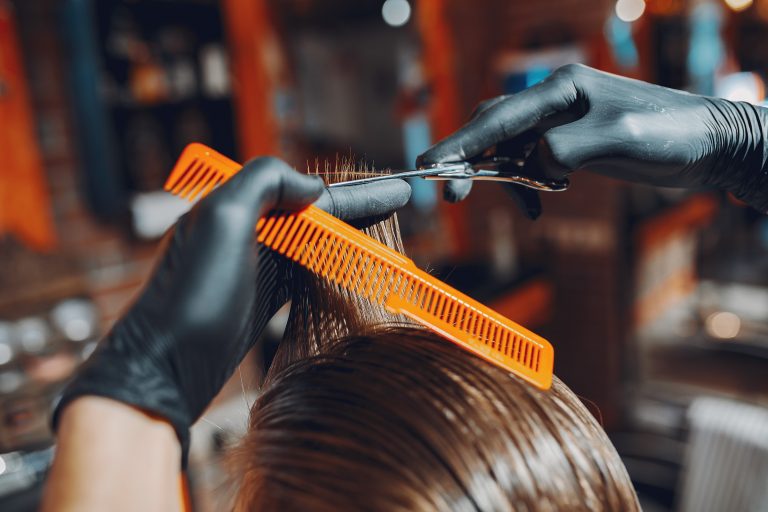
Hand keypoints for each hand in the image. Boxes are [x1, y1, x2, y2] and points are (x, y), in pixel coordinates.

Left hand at [53, 157, 410, 463]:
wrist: (161, 366)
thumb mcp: (221, 219)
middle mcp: (244, 233)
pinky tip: (344, 265)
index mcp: (237, 206)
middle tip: (398, 201)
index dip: (357, 192)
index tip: (398, 189)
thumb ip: (263, 183)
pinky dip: (326, 265)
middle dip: (357, 207)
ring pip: (309, 242)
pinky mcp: (254, 300)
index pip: (310, 194)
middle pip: (314, 215)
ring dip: (346, 235)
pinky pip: (300, 273)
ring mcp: (249, 268)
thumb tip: (310, 186)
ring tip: (381, 229)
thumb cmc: (189, 295)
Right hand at [418, 63, 767, 215]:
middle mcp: (554, 101)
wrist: (706, 145)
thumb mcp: (619, 139)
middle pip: (493, 129)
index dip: (460, 143)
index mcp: (561, 89)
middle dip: (470, 162)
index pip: (498, 117)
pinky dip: (526, 184)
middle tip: (452, 195)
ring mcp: (559, 122)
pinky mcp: (568, 144)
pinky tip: (537, 202)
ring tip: (524, 205)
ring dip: (503, 178)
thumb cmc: (669, 133)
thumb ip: (566, 149)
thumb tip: (531, 162)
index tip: (430, 167)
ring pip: (508, 148)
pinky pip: (529, 163)